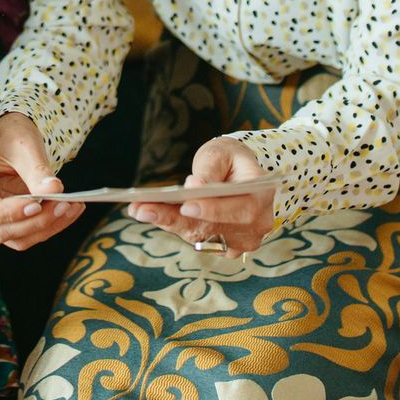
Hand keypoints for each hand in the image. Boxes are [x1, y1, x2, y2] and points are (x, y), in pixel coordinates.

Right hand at [0, 112, 81, 249]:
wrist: (13, 137)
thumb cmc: (12, 136)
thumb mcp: (24, 147)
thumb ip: (37, 170)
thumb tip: (55, 191)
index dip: (7, 214)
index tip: (36, 205)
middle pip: (1, 229)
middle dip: (36, 221)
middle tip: (66, 205)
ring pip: (18, 237)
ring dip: (47, 227)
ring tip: (73, 207)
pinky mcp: (9, 222)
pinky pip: (29, 233)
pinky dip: (51, 225)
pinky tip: (70, 211)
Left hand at [124, 137, 275, 254]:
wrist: (240, 176)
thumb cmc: (230, 160)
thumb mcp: (222, 152)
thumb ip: (210, 169)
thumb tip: (194, 186)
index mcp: (262, 197)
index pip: (240, 209)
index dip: (213, 210)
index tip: (186, 206)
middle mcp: (256, 226)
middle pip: (212, 227)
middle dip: (174, 218)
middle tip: (142, 209)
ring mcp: (240, 241)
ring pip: (199, 235)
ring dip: (166, 222)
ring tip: (138, 209)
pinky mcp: (223, 247)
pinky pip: (195, 237)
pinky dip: (171, 225)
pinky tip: (147, 212)